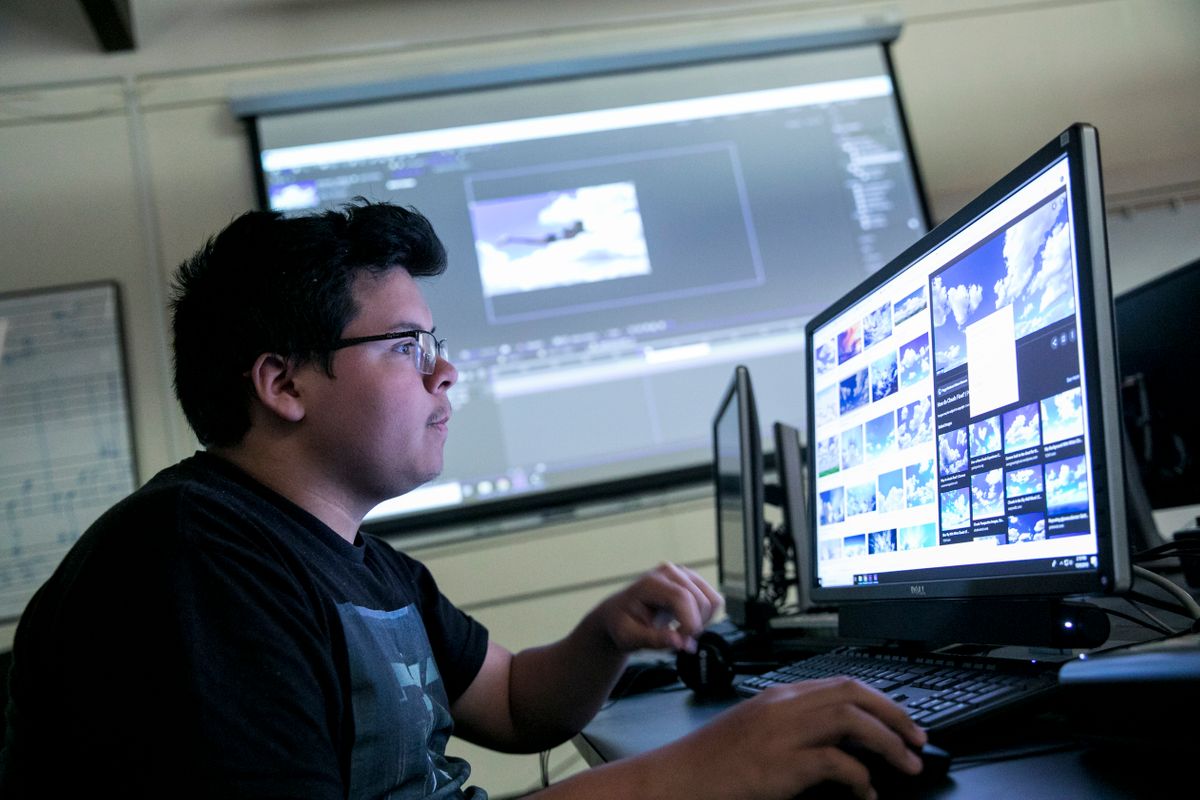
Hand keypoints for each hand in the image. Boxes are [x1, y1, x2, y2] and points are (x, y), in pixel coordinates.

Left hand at [590, 563, 722, 654]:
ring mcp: (683, 574)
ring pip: (712, 601)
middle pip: (700, 601)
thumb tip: (678, 642)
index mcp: (650, 583)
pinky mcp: (692, 581)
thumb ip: (653, 640)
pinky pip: (714, 600)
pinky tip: (687, 622)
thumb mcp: (629, 637)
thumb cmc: (621, 624)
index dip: (689, 623)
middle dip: (694, 627)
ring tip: (681, 631)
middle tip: (677, 641)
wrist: (619, 614)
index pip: (682, 597)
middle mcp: (669, 572)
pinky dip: (706, 617)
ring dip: (701, 622)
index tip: (682, 643)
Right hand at [659, 677, 926, 799]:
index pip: (841, 684)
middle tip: (918, 739)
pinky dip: (859, 778)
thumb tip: (837, 742)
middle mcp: (783, 707)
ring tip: (906, 765)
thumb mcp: (755, 731)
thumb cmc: (711, 761)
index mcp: (778, 697)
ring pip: (852, 721)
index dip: (881, 700)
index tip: (902, 720)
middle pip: (854, 695)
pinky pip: (835, 763)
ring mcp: (782, 734)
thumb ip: (792, 726)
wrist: (675, 778)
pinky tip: (865, 792)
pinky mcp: (780, 765)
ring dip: (887, 742)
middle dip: (895, 715)